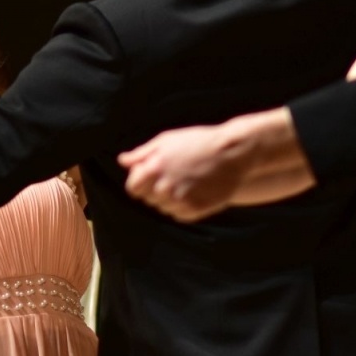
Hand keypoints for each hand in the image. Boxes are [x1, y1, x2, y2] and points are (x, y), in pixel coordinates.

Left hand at [118, 107, 315, 220]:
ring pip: (162, 208)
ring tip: (185, 181)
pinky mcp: (195, 211)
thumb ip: (141, 153)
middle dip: (154, 189)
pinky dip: (182, 206)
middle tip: (173, 175)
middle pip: (147, 199)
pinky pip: (178, 215)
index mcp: (154, 168)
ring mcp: (180, 201)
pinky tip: (194, 190)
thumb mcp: (167, 140)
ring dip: (169, 198)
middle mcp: (164, 187)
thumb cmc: (198, 142)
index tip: (150, 176)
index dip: (139, 182)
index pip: (133, 188)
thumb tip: (122, 161)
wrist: (233, 153)